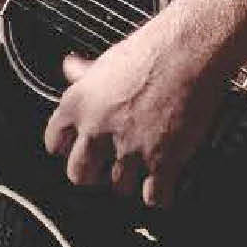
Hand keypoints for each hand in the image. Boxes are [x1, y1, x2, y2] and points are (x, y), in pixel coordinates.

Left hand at [42, 6, 228, 208]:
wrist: (192, 48)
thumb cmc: (154, 48)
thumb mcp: (110, 58)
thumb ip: (87, 73)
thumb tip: (70, 67)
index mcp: (78, 104)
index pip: (54, 142)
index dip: (69, 147)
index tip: (81, 147)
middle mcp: (98, 130)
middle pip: (80, 175)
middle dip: (94, 174)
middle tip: (110, 165)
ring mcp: (130, 148)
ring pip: (119, 188)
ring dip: (132, 181)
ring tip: (144, 166)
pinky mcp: (162, 160)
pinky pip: (154, 198)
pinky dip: (160, 195)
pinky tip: (165, 182)